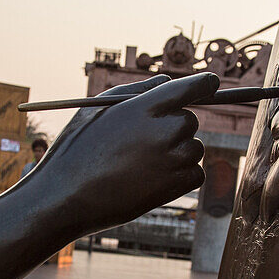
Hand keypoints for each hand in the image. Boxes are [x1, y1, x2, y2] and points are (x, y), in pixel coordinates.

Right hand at [39, 72, 218, 232]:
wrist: (65, 197)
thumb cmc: (77, 150)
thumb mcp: (97, 110)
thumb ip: (136, 91)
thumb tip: (166, 81)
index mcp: (143, 107)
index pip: (190, 87)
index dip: (205, 82)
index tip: (213, 82)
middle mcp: (161, 131)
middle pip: (191, 120)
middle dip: (175, 126)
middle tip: (147, 140)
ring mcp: (170, 161)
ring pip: (195, 148)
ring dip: (179, 152)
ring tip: (143, 163)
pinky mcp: (173, 187)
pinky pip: (196, 174)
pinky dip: (183, 175)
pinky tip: (155, 178)